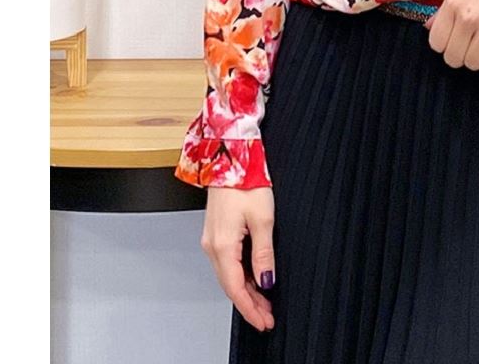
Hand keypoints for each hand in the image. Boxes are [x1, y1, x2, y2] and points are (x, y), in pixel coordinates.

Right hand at [201, 185, 277, 332]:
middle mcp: (212, 246)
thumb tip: (266, 281)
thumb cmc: (246, 181)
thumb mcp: (263, 218)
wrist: (230, 157)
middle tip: (267, 317)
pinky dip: (240, 276)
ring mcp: (211, 240)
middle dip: (249, 304)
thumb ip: (263, 254)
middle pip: (230, 285)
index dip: (250, 308)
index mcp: (223, 245)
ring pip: (228, 275)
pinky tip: (252, 279)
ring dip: (245, 291)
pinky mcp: (215, 233)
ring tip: (264, 302)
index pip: (235, 288)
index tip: (264, 321)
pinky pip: (226, 263)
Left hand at [425, 0, 478, 74]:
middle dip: (460, 55)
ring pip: (472, 64)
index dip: (444, 44)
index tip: (454, 40)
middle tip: (471, 45)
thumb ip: (447, 7)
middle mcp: (468, 16)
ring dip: (478, 59)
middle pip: (452, 58)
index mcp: (453, 1)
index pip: (436, 42)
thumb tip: (430, 26)